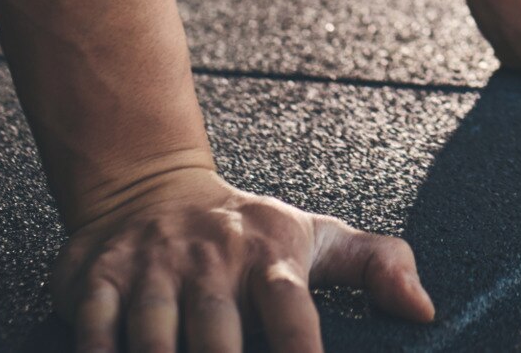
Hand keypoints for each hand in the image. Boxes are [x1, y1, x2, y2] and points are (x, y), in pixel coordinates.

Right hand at [51, 167, 431, 352]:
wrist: (148, 184)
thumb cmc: (246, 230)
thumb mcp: (316, 237)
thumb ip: (377, 265)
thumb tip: (425, 311)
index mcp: (270, 255)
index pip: (291, 311)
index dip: (299, 351)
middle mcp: (211, 261)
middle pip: (217, 336)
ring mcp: (153, 269)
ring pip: (154, 338)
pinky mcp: (97, 278)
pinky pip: (95, 327)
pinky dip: (100, 352)